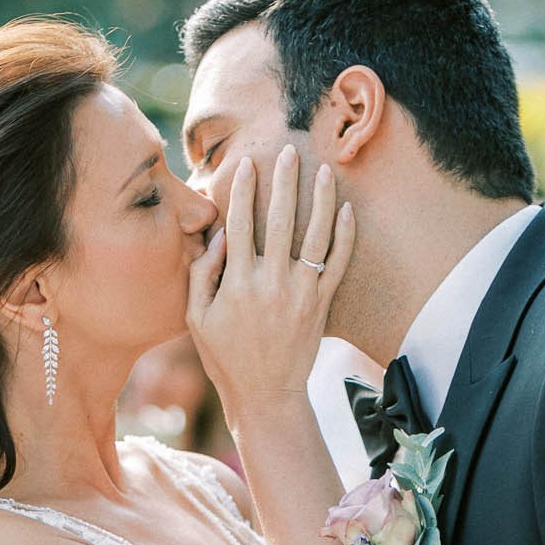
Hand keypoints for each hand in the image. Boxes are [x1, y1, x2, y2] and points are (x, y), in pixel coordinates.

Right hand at [187, 148, 355, 423]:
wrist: (266, 394)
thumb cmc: (225, 357)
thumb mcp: (197, 319)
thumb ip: (202, 274)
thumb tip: (217, 235)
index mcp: (236, 283)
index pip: (240, 223)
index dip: (242, 190)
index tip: (246, 163)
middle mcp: (270, 282)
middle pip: (281, 220)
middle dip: (284, 181)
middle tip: (288, 151)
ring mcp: (300, 293)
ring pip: (316, 236)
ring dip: (321, 199)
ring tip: (325, 170)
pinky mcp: (322, 304)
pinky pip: (337, 263)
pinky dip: (345, 236)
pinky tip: (347, 210)